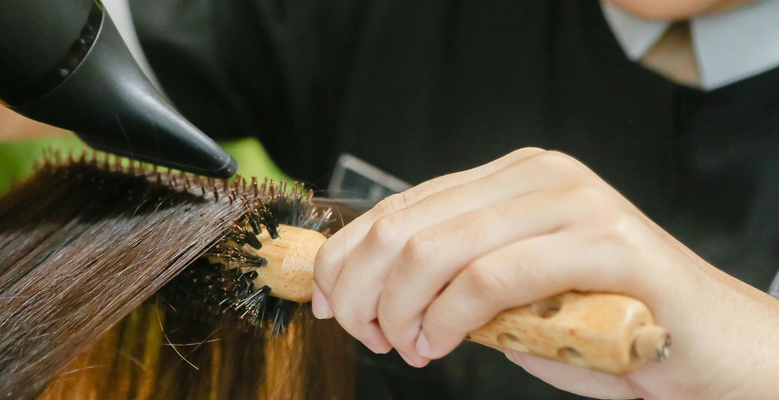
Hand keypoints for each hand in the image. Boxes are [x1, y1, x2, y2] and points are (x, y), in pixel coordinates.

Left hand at [311, 148, 778, 398]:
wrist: (712, 350)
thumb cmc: (607, 326)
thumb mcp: (509, 298)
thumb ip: (452, 282)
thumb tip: (365, 292)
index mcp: (511, 177)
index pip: (401, 206)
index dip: (348, 255)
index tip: (327, 302)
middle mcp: (539, 175)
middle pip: (407, 226)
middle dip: (363, 288)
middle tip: (363, 335)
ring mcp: (574, 202)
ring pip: (439, 249)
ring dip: (400, 309)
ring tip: (403, 348)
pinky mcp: (605, 242)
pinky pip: (492, 278)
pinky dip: (448, 319)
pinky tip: (438, 346)